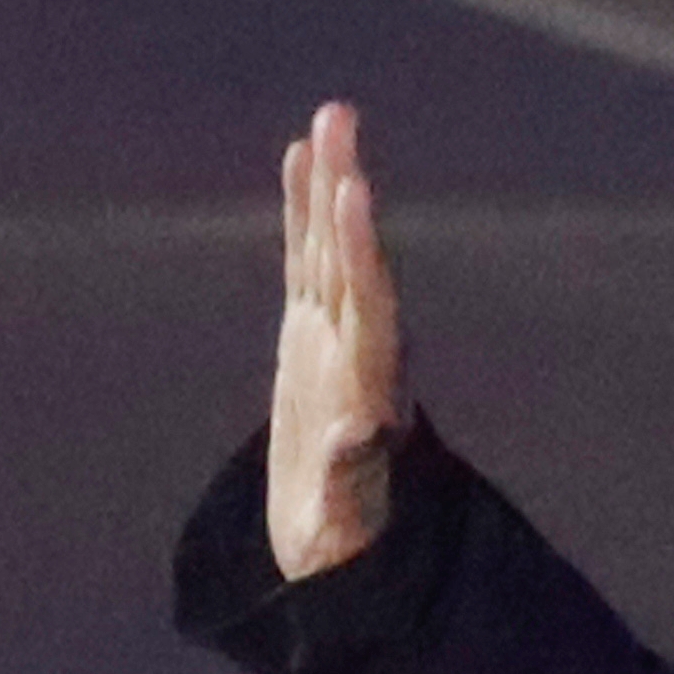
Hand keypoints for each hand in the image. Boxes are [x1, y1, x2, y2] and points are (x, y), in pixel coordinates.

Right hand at [264, 101, 411, 582]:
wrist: (340, 555)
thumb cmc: (342, 547)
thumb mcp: (344, 522)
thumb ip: (352, 478)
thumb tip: (360, 431)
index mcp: (371, 390)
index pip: (369, 306)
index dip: (360, 252)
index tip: (354, 194)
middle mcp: (362, 351)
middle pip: (353, 259)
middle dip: (344, 192)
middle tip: (341, 120)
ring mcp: (336, 338)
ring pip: (332, 248)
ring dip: (330, 185)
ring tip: (328, 118)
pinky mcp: (312, 338)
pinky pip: (308, 261)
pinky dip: (305, 214)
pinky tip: (302, 160)